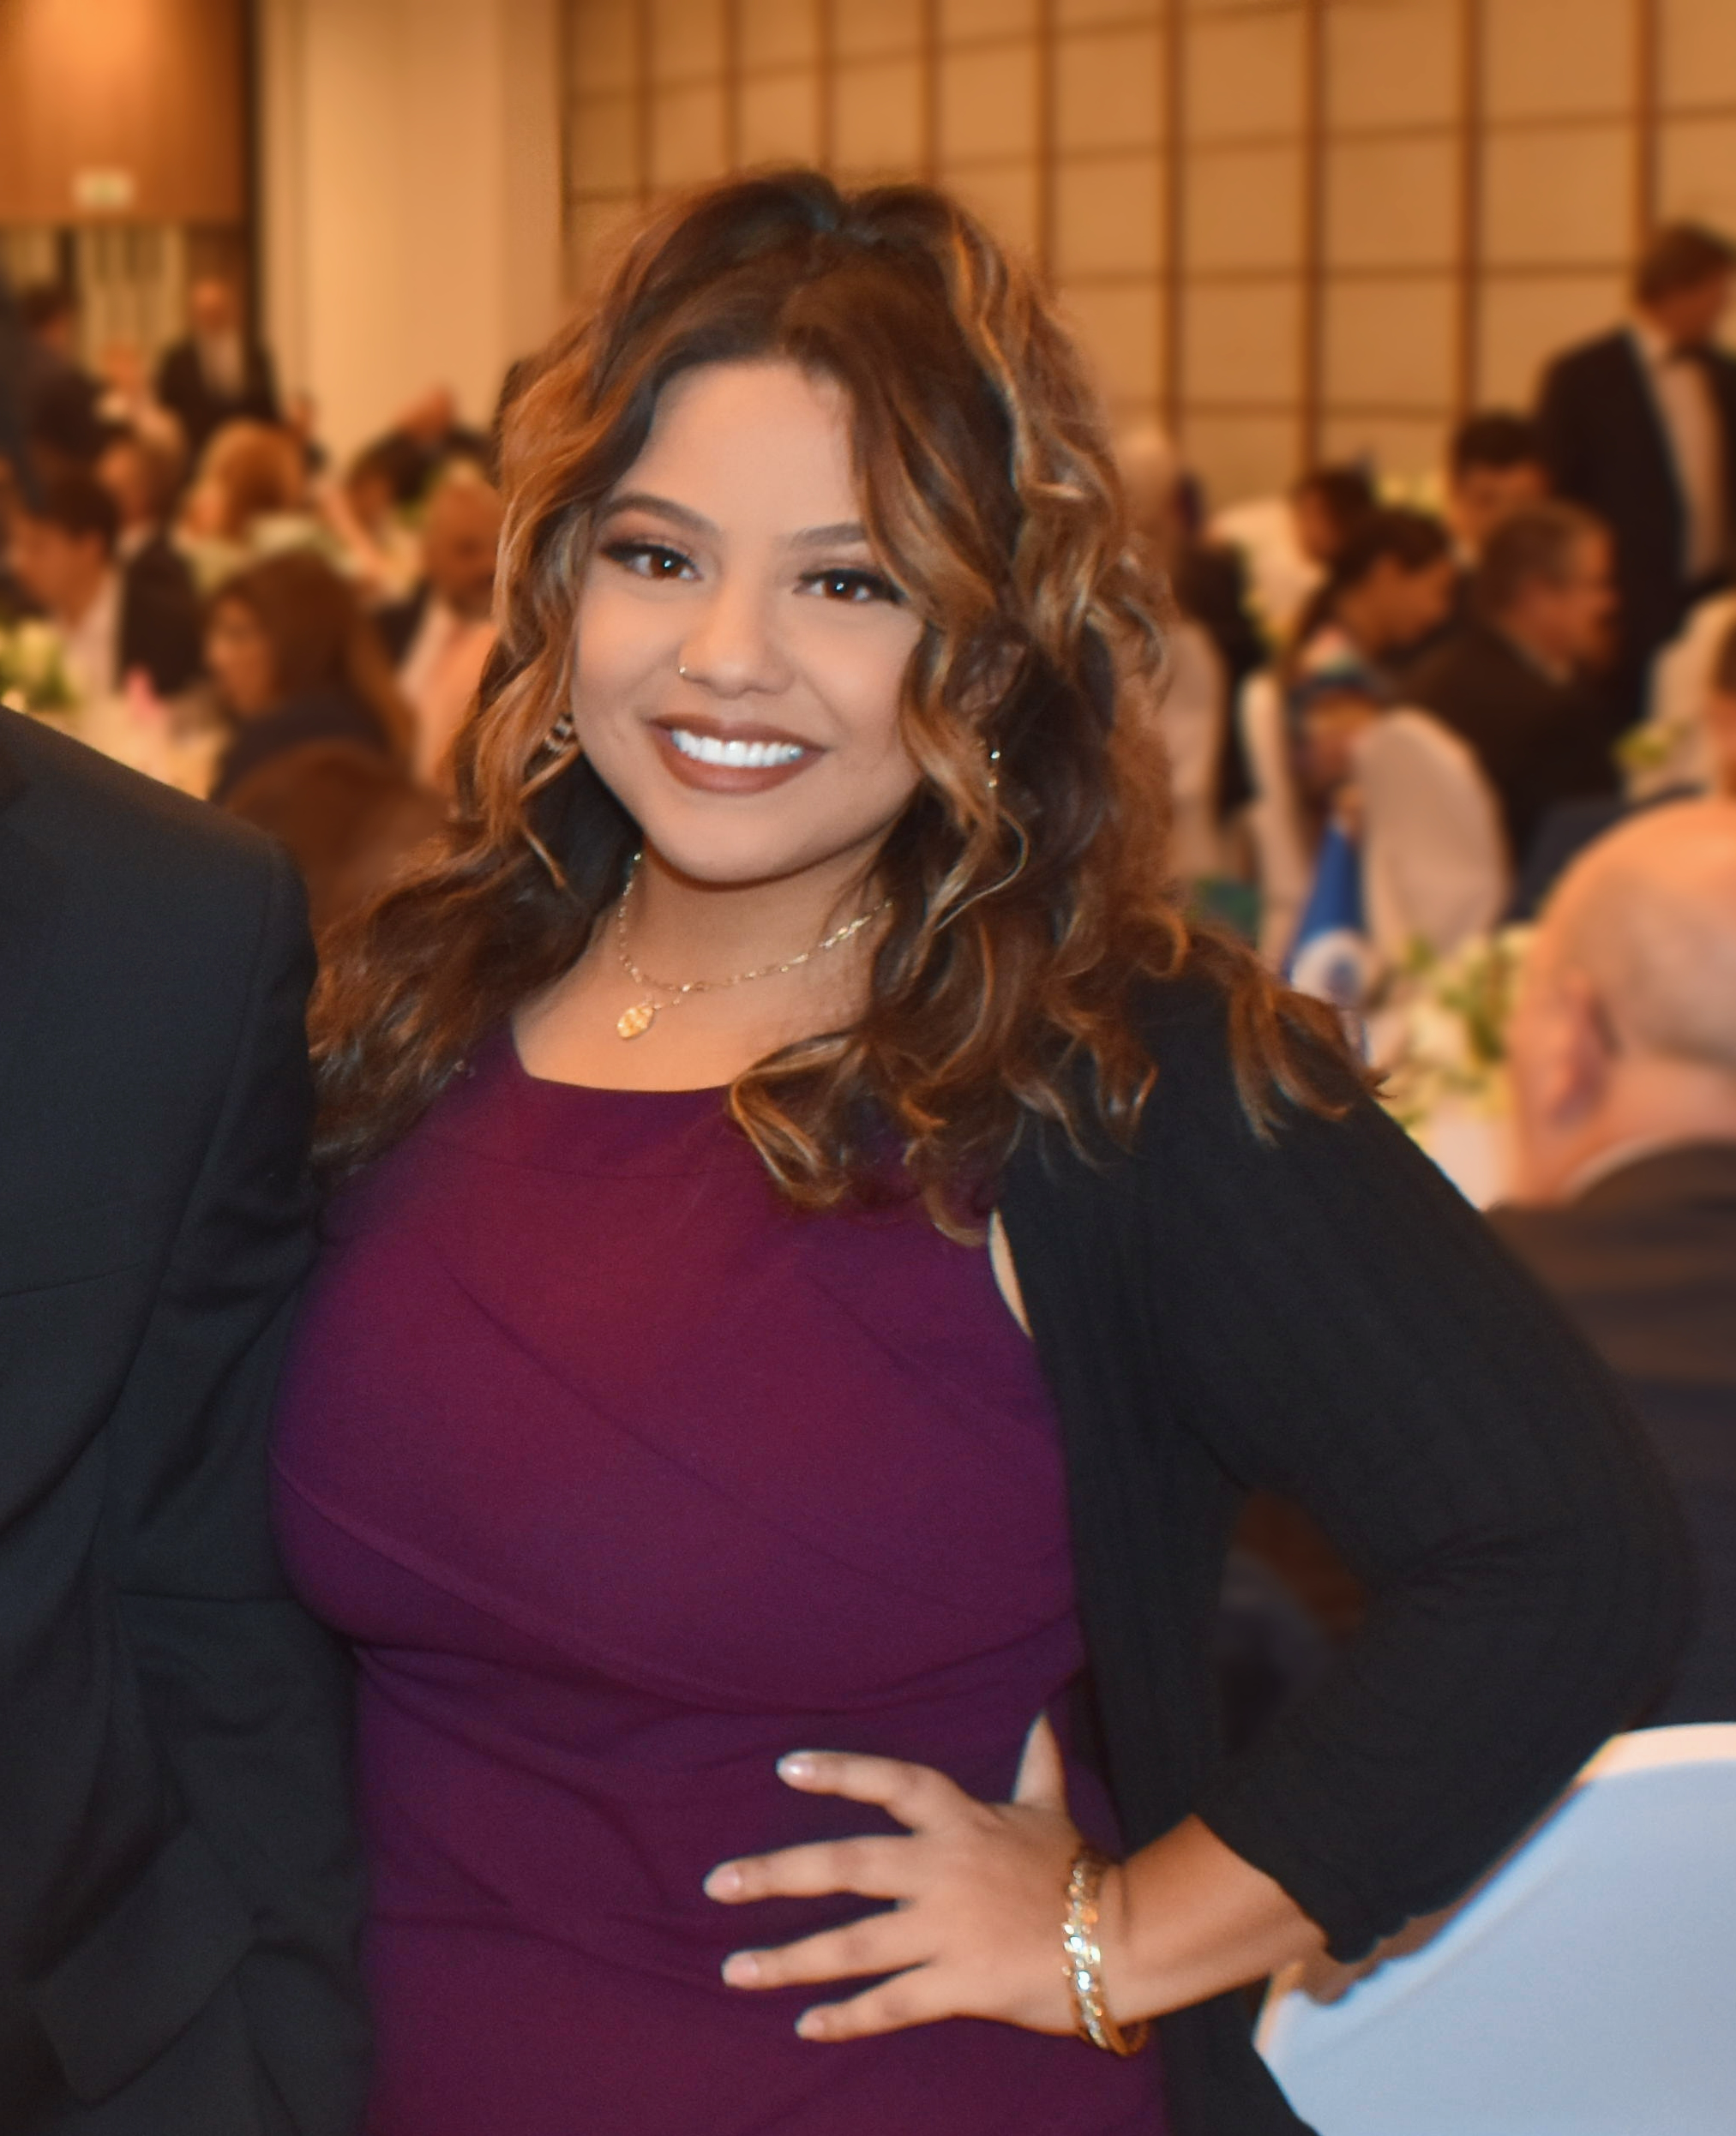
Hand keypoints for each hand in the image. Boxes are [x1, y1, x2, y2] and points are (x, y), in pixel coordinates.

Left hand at [703, 1714, 1115, 2042]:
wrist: (1125, 1937)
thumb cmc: (1081, 1870)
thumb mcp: (1050, 1809)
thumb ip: (1035, 1763)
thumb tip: (1042, 1713)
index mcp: (960, 1822)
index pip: (891, 1783)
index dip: (840, 1772)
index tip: (786, 1767)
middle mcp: (942, 1869)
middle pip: (845, 1865)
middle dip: (777, 1873)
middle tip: (719, 1882)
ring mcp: (946, 1930)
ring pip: (852, 1944)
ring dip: (789, 1958)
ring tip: (734, 1969)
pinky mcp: (958, 1986)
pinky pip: (890, 2003)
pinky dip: (846, 2017)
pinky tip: (805, 2025)